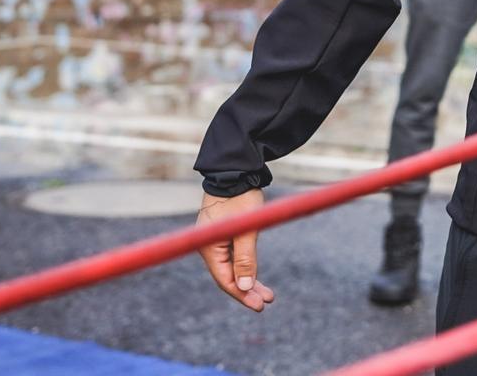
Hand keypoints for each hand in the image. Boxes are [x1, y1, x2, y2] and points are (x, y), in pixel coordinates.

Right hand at [196, 189, 275, 311]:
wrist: (236, 170)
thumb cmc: (240, 198)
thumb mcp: (246, 230)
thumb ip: (246, 259)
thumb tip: (244, 288)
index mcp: (209, 248)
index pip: (225, 280)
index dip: (242, 294)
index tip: (260, 306)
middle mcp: (209, 247)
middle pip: (229, 276)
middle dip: (248, 290)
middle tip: (267, 301)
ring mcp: (216, 240)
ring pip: (232, 267)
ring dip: (249, 280)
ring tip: (268, 293)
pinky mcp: (224, 234)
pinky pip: (234, 256)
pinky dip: (246, 266)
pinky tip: (255, 275)